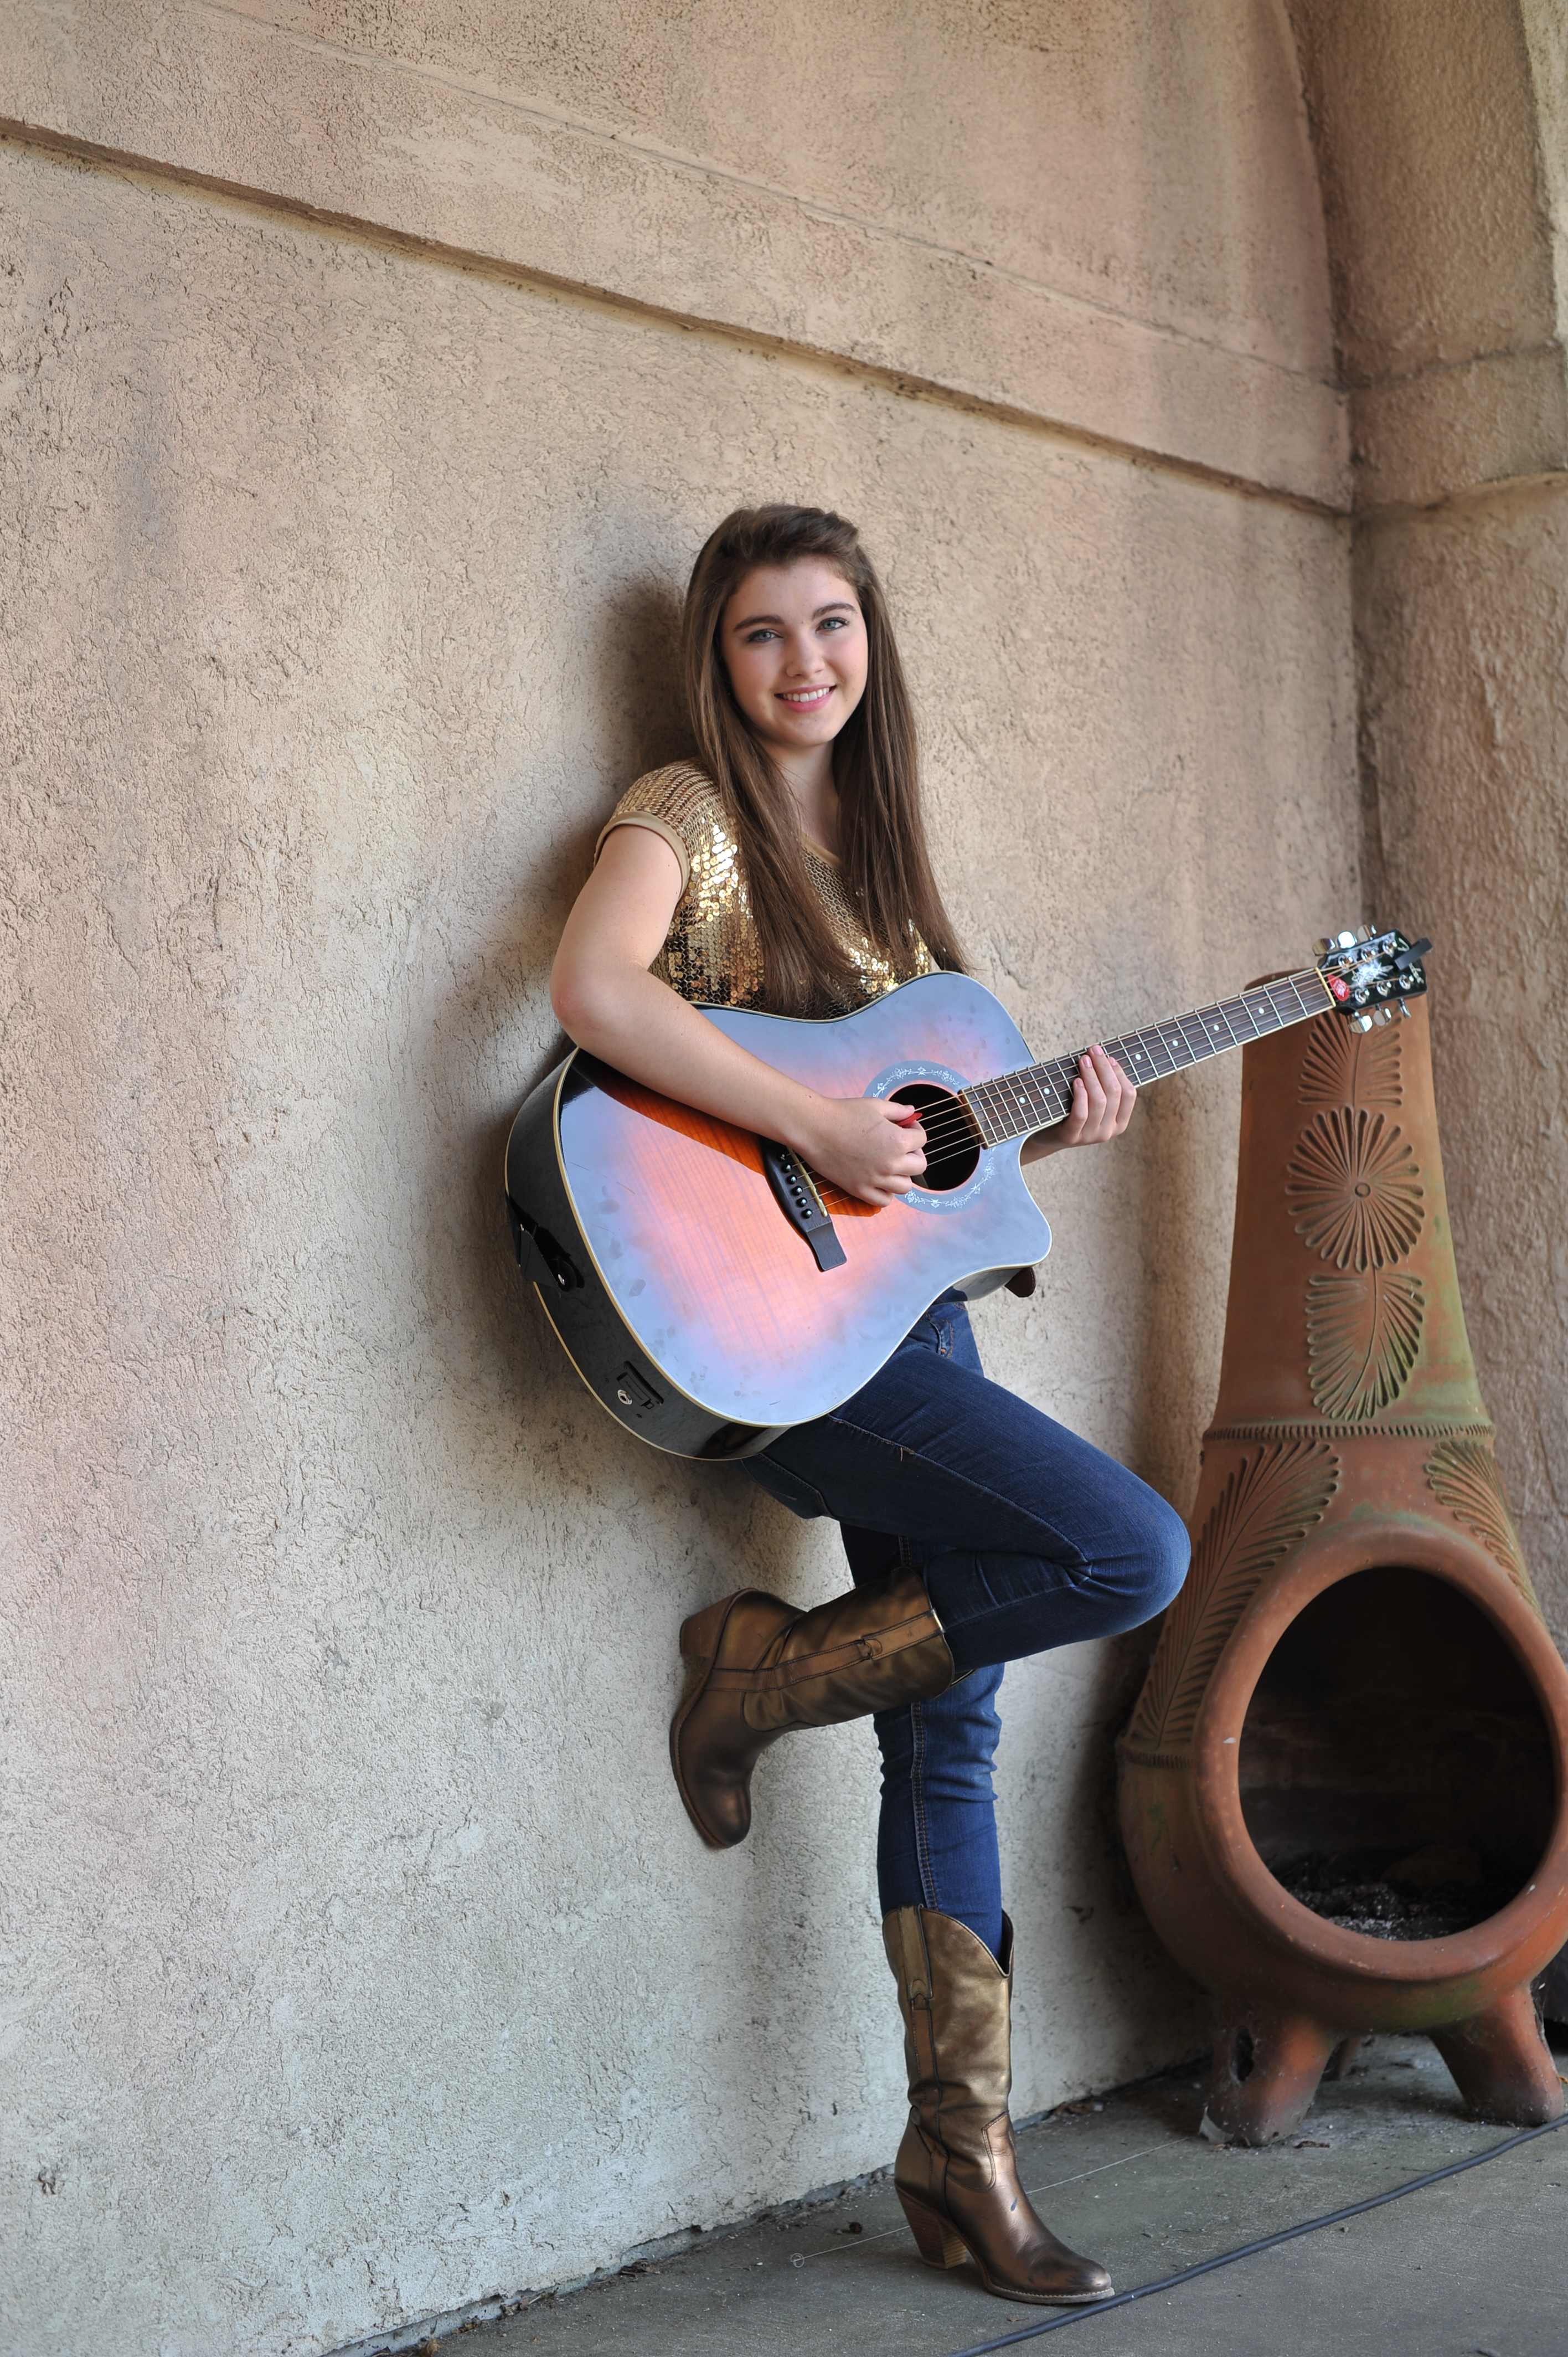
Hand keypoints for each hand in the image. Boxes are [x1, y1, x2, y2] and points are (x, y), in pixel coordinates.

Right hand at [795, 1096, 927, 1205]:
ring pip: (905, 1186)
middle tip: (902, 1146)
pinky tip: (880, 1179)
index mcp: (898, 1141)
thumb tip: (912, 1113)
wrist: (815, 1128)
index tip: (906, 1127)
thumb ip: (898, 1110)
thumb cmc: (843, 1114)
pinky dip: (887, 1192)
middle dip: (914, 1153)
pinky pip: (884, 1200)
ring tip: (891, 1163)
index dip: (915, 1130)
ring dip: (903, 1174)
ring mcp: (875, 1180)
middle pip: (919, 1166)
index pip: (922, 1140)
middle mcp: (890, 1164)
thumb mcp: (876, 1106)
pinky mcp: (860, 1190)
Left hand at [1024, 1044, 1136, 1161]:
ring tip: (1084, 1061)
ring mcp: (1091, 1136)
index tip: (1109, 1057)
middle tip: (1094, 1051)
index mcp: (1119, 1123)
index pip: (1129, 1094)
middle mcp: (1108, 1131)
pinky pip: (1081, 1113)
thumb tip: (1106, 1057)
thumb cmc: (1072, 1112)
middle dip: (1104, 1068)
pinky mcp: (1072, 1137)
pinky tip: (1076, 1081)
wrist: (1049, 1137)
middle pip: (1114, 1093)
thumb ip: (1102, 1086)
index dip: (1119, 1072)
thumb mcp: (1092, 1102)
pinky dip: (1080, 1094)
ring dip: (1092, 1076)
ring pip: (1099, 1101)